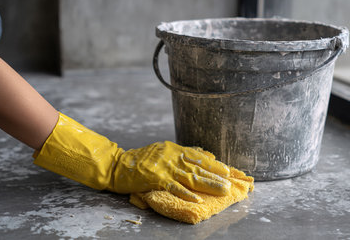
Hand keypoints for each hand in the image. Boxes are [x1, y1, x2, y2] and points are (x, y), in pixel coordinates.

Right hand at [111, 141, 230, 202]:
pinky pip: (175, 188)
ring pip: (192, 177)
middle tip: (230, 183)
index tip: (227, 171)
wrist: (119, 165)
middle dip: (216, 176)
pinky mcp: (157, 179)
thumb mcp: (164, 150)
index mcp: (175, 149)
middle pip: (199, 168)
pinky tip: (198, 200)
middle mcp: (173, 157)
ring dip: (208, 185)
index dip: (214, 164)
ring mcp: (166, 168)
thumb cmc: (142, 159)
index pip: (199, 157)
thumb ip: (183, 152)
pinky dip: (187, 194)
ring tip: (222, 190)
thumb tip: (205, 154)